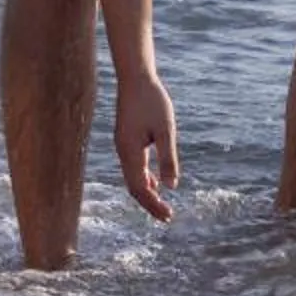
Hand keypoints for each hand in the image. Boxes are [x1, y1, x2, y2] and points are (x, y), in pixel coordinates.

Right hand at [114, 70, 180, 222]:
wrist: (135, 78)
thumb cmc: (152, 101)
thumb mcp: (166, 130)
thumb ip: (168, 158)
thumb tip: (172, 187)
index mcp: (130, 152)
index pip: (140, 189)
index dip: (153, 204)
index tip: (168, 216)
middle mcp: (123, 152)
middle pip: (134, 187)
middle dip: (150, 203)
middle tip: (167, 217)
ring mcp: (123, 146)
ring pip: (132, 178)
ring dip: (147, 192)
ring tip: (163, 205)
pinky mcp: (126, 140)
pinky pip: (133, 167)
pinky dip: (144, 178)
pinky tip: (156, 182)